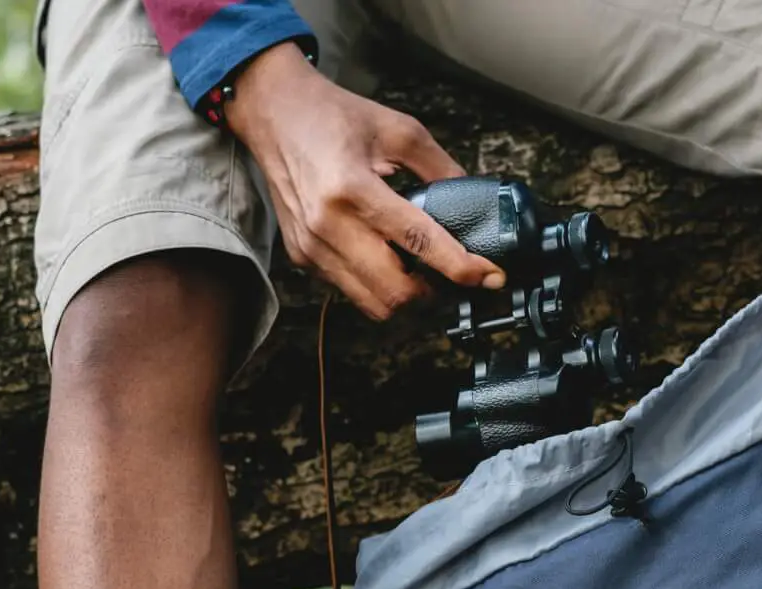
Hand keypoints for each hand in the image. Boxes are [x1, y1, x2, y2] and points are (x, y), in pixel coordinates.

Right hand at [228, 44, 502, 319]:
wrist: (274, 113)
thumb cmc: (331, 116)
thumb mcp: (398, 130)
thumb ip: (440, 168)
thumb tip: (472, 199)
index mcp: (352, 188)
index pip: (418, 241)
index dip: (459, 266)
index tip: (488, 276)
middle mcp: (327, 224)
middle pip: (395, 292)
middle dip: (432, 292)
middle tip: (451, 275)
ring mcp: (311, 246)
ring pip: (372, 303)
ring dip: (405, 296)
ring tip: (421, 272)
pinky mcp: (302, 256)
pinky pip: (350, 291)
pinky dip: (376, 285)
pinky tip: (387, 261)